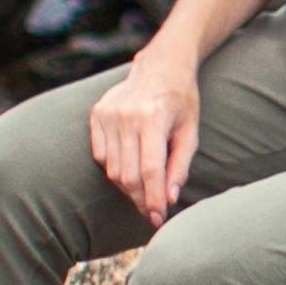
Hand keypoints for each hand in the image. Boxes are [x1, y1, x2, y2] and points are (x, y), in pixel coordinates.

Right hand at [85, 52, 200, 228]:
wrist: (162, 65)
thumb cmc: (181, 101)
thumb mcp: (190, 132)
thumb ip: (179, 166)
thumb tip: (169, 198)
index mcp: (152, 118)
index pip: (149, 171)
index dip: (152, 199)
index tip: (158, 218)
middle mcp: (125, 116)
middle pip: (128, 174)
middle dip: (140, 199)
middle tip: (151, 213)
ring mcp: (107, 115)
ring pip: (112, 169)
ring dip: (128, 188)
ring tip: (143, 193)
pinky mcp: (96, 115)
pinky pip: (101, 156)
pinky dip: (115, 169)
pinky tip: (130, 168)